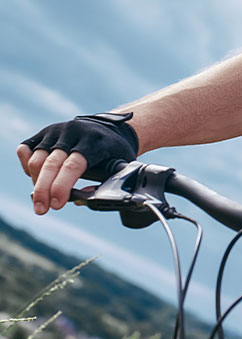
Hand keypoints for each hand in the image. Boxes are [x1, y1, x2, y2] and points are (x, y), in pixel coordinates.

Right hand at [17, 113, 137, 214]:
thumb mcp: (120, 166)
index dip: (62, 186)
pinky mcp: (43, 133)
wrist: (108, 128)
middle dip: (43, 191)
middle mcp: (73, 133)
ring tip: (45, 196)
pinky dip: (28, 168)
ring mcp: (56, 131)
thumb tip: (79, 201)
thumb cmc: (114, 152)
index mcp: (94, 142)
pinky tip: (38, 177)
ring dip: (37, 182)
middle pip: (51, 164)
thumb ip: (105, 185)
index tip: (57, 204)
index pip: (73, 165)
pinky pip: (25, 151)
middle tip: (42, 210)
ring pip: (36, 160)